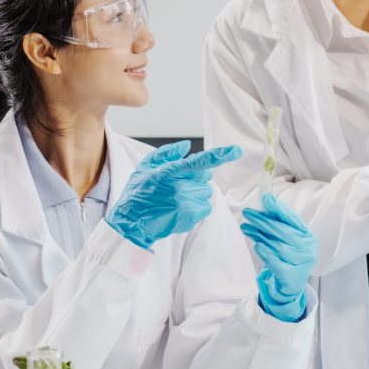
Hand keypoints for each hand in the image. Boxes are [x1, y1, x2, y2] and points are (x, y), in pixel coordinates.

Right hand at [107, 141, 241, 249]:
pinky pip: (206, 207)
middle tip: (178, 184)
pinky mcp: (190, 217)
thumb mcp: (146, 166)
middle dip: (196, 177)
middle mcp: (180, 187)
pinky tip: (180, 207)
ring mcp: (186, 204)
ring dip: (196, 193)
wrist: (132, 222)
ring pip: (206, 192)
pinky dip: (198, 206)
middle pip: (205, 176)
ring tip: (177, 198)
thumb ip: (167, 153)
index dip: (220, 155)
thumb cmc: (138, 193)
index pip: (199, 162)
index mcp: (170, 172)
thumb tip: (186, 147)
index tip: (236, 150)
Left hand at [241, 193, 315, 322]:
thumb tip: (266, 202)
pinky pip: (277, 263)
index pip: (293, 219)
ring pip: (279, 246)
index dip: (279, 208)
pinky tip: (257, 245)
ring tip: (246, 227)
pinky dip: (266, 254)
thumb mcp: (285, 238)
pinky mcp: (292, 277)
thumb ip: (278, 223)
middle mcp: (308, 249)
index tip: (266, 198)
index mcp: (307, 236)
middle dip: (264, 220)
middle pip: (284, 232)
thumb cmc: (286, 257)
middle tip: (248, 213)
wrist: (290, 285)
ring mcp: (302, 264)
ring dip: (260, 235)